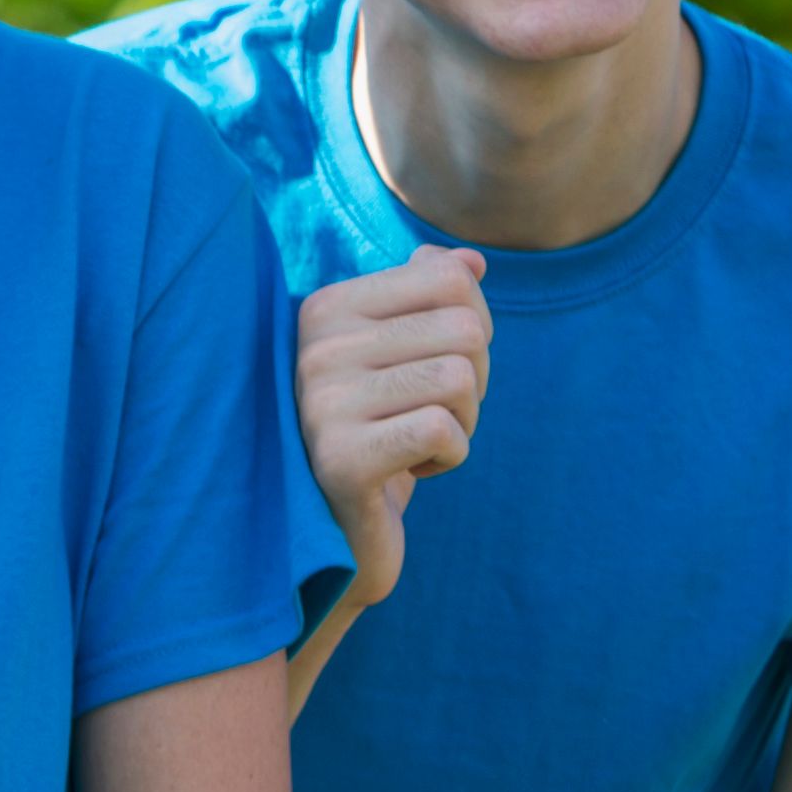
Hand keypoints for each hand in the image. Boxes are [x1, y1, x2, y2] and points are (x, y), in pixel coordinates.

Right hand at [296, 245, 488, 606]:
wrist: (339, 531)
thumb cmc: (378, 432)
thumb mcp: (401, 357)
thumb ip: (428, 298)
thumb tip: (472, 261)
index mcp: (326, 308)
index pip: (450, 278)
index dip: (472, 327)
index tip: (432, 369)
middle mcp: (317, 347)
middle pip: (466, 329)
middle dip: (474, 380)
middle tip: (428, 415)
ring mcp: (323, 403)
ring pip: (461, 378)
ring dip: (463, 421)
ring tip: (418, 442)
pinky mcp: (341, 460)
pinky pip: (443, 430)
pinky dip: (450, 456)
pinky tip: (410, 471)